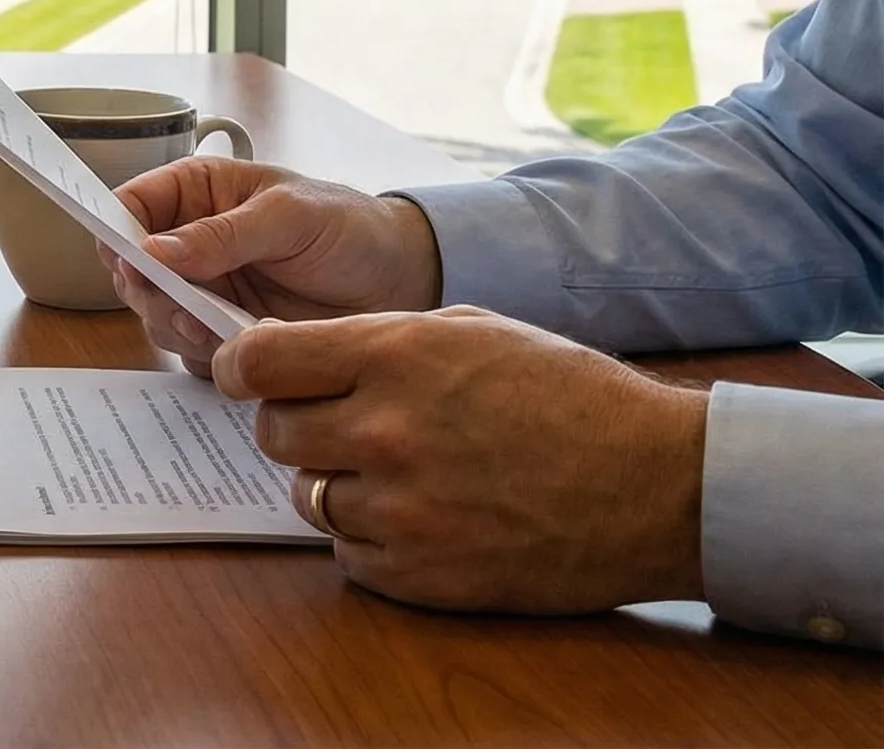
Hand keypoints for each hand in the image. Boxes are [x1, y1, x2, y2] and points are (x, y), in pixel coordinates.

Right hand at [101, 158, 442, 376]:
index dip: (115, 232)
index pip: (129, 205)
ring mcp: (203, 288)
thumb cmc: (348, 227)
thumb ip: (222, 234)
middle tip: (186, 306)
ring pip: (153, 313)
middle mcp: (188, 240)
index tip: (129, 263)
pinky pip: (187, 349)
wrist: (401, 280)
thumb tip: (153, 252)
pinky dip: (203, 354)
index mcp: (196, 192)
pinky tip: (236, 345)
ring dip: (176, 326)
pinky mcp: (221, 330)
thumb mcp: (289, 216)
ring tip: (217, 328)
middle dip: (150, 292)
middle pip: (130, 269)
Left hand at [216, 308, 707, 614]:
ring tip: (400, 471)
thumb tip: (287, 351)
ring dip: (338, 483)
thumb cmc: (568, 395)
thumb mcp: (469, 330)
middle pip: (273, 432)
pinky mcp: (421, 573)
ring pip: (307, 495)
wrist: (658, 484)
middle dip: (298, 423)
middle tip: (341, 423)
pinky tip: (422, 516)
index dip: (244, 367)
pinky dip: (372, 538)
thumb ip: (374, 340)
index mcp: (393, 358)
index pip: (259, 362)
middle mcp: (385, 432)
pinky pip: (348, 553)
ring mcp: (401, 509)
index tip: (249, 373)